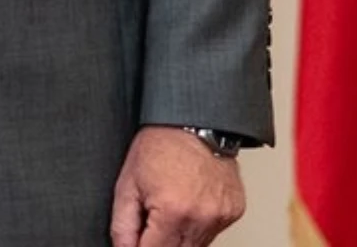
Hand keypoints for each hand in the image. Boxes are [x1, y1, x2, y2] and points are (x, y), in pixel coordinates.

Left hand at [108, 126, 244, 246]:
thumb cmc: (159, 146)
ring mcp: (221, 217)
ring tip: (169, 209)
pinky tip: (188, 205)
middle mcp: (201, 218)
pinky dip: (198, 227)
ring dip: (179, 238)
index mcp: (172, 211)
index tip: (136, 242)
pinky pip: (212, 233)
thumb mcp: (127, 184)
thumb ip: (123, 225)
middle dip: (159, 244)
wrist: (194, 122)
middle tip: (152, 222)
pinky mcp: (234, 212)